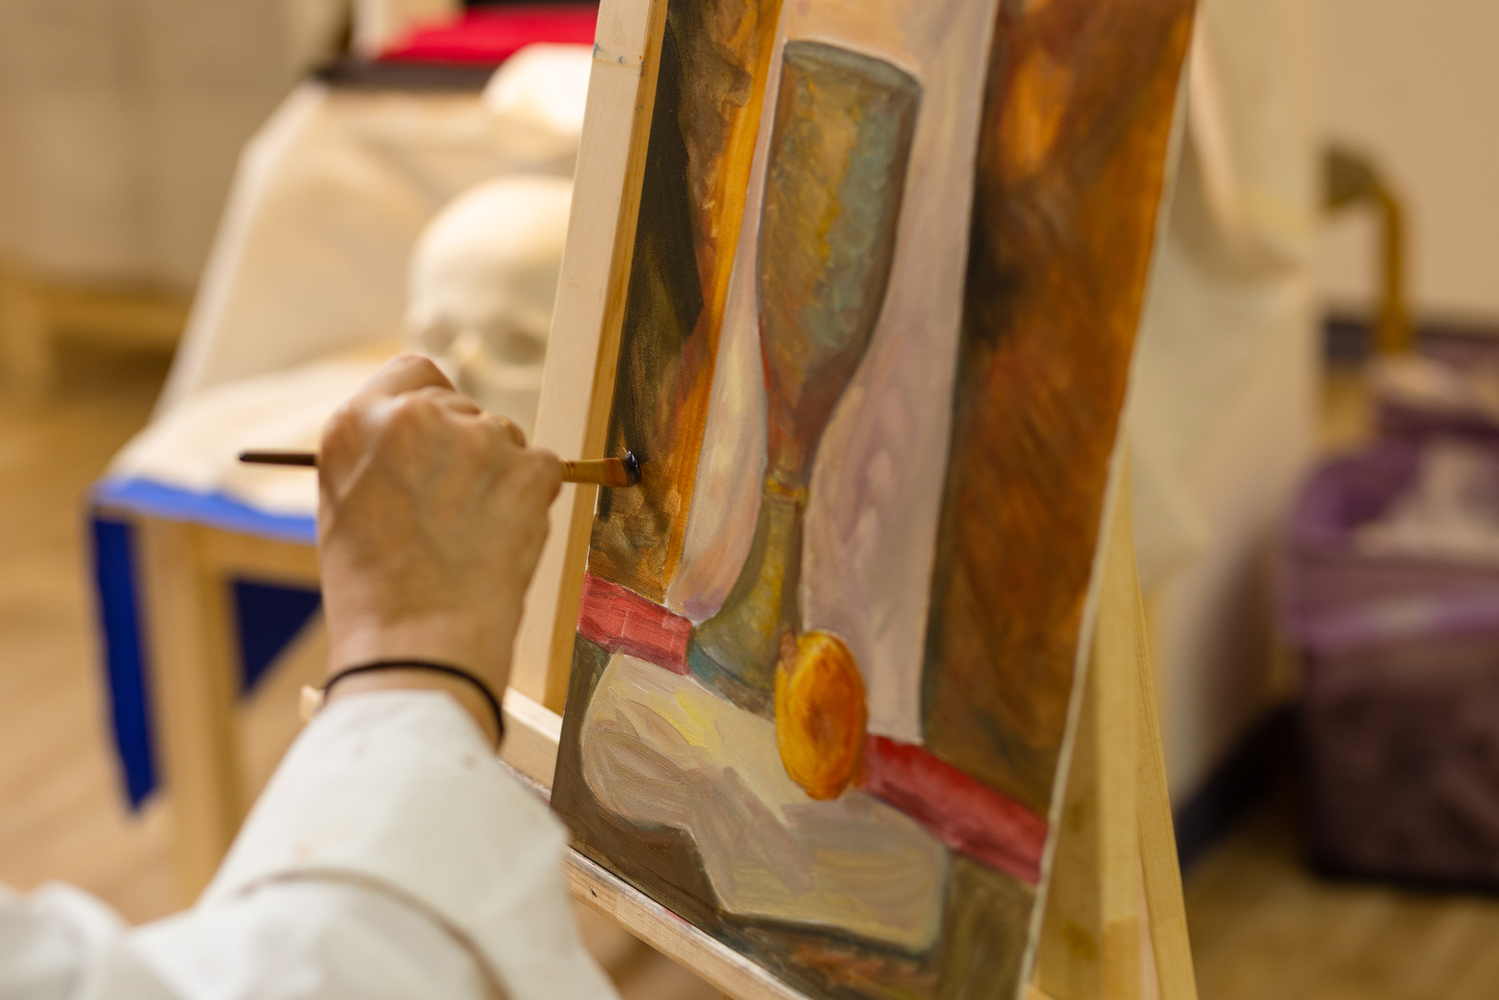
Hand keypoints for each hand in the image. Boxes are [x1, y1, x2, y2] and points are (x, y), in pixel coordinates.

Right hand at [315, 355, 561, 740]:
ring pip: (506, 437)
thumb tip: (426, 440)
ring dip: (501, 475)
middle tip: (459, 509)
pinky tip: (501, 542)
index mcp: (357, 422)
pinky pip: (543, 468)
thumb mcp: (346, 505)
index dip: (431, 405)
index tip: (439, 437)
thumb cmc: (376, 593)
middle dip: (467, 448)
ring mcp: (477, 438)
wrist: (418, 646)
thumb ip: (383, 455)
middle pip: (463, 407)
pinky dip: (532, 500)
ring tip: (473, 537)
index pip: (412, 372)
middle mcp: (416, 416)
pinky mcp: (528, 467)